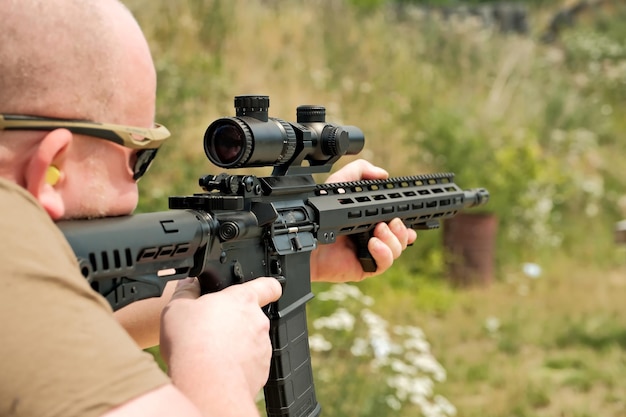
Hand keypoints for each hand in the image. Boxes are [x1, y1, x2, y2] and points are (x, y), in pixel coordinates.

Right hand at [159, 277, 281, 413]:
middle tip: (213, 330)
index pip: (268, 286)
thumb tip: (188, 283)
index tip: (266, 289)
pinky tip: (218, 369)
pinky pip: (251, 364)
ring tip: (211, 353)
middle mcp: (258, 321)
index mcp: (242, 300)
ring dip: (237, 345)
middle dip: (236, 322)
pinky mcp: (262, 370)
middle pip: (252, 317)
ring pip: (252, 342)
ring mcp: (263, 347)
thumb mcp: (177, 308)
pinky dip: (238, 366)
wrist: (205, 383)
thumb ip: (186, 291)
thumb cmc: (192, 342)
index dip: (267, 287)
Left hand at [310, 159, 416, 281]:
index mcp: (371, 220)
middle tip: (391, 222)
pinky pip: (384, 264)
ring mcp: (370, 253)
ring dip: (394, 239)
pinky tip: (373, 243)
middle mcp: (373, 237)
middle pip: (403, 237)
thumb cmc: (319, 214)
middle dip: (402, 229)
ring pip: (397, 250)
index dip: (407, 220)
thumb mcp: (340, 184)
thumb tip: (383, 174)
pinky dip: (384, 252)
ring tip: (379, 230)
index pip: (397, 222)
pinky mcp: (364, 267)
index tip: (412, 214)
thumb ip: (359, 170)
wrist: (305, 240)